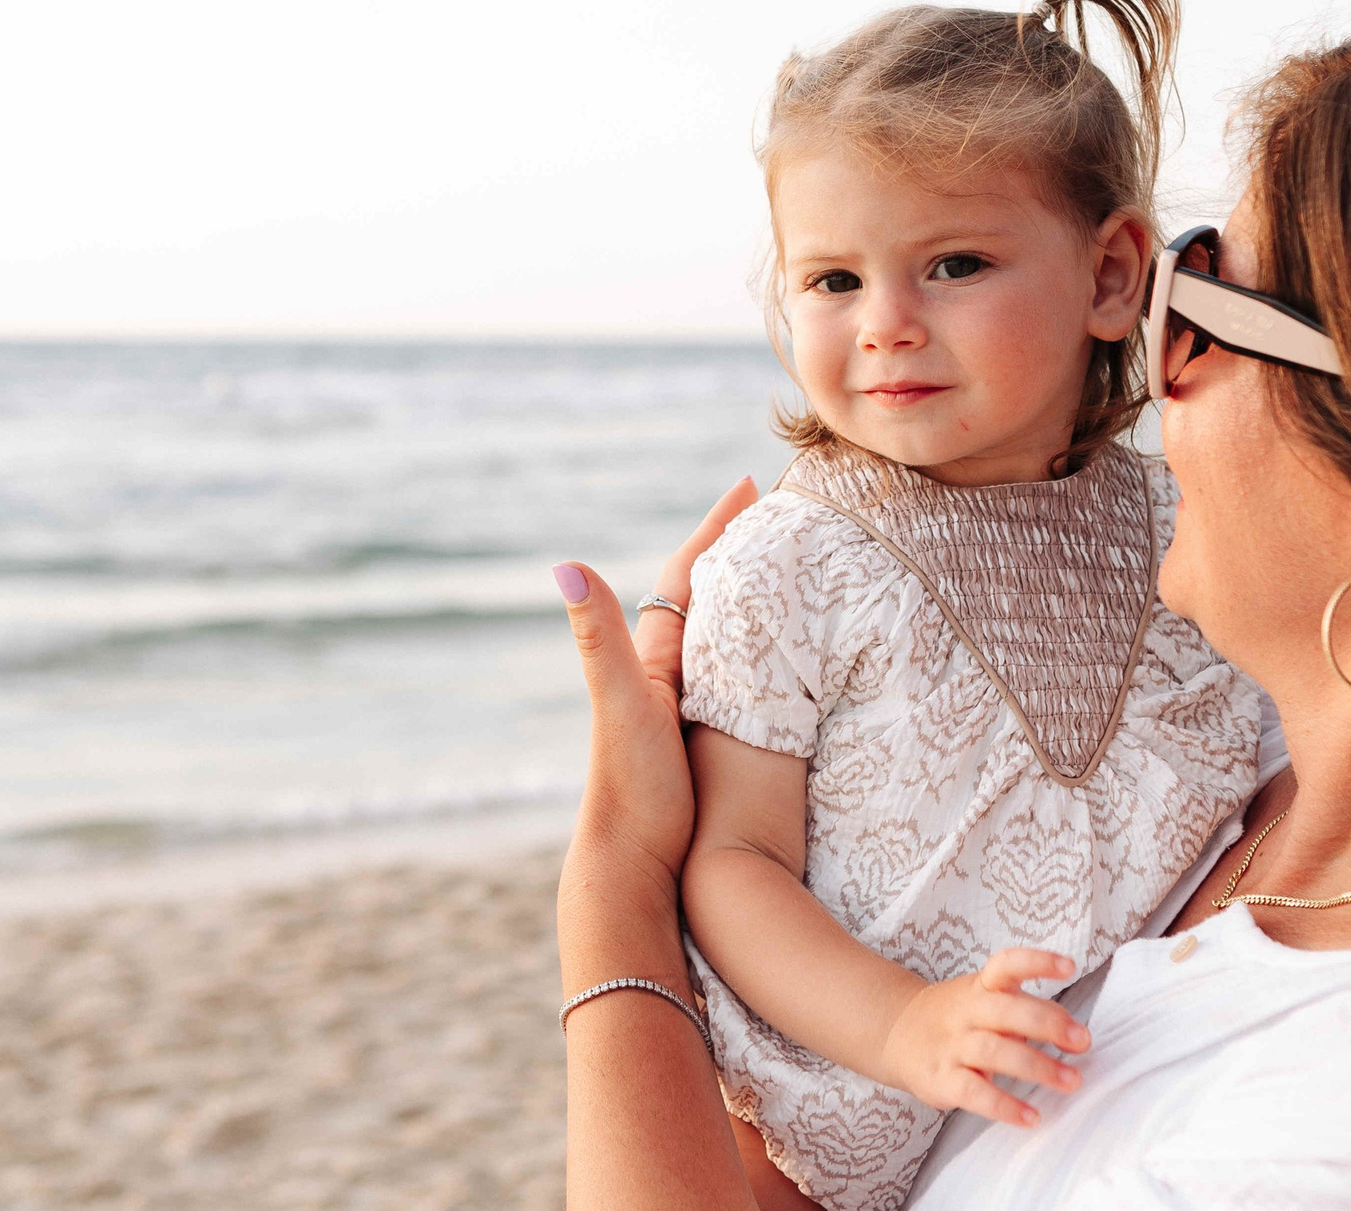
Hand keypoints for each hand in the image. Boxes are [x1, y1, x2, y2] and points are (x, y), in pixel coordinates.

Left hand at [555, 479, 761, 887]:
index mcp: (651, 657)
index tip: (753, 484)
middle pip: (707, 594)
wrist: (628, 866)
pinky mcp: (705, 738)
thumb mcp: (619, 706)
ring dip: (749, 598)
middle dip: (740, 549)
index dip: (718, 527)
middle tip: (782, 512)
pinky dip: (756, 649)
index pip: (688, 573)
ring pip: (722, 634)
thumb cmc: (629, 790)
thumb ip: (597, 639)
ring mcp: (684, 706)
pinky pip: (736, 675)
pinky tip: (777, 658)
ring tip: (787, 569)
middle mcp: (664, 674)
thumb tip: (564, 564)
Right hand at [877, 949, 1089, 1127]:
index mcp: (981, 987)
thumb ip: (1024, 1013)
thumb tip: (1074, 1036)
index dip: (1038, 962)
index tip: (1069, 966)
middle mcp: (967, 1012)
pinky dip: (1005, 1106)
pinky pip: (975, 1093)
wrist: (894, 1033)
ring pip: (995, 1052)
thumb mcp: (984, 1001)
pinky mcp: (941, 1079)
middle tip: (1083, 1040)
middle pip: (1008, 1010)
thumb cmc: (957, 1019)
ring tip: (1071, 1081)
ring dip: (1038, 1066)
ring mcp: (952, 1045)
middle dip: (1049, 1023)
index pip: (1007, 964)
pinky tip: (1031, 1116)